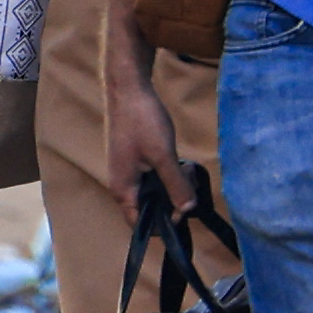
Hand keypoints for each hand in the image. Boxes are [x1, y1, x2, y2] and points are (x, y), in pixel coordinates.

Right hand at [106, 70, 192, 222]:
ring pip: (154, 192)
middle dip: (173, 202)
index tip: (184, 212)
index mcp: (123, 189)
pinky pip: (153, 178)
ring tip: (188, 171)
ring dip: (173, 187)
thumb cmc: (141, 120)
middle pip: (149, 209)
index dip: (162, 225)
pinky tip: (181, 163)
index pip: (139, 225)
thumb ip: (176, 185)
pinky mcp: (134, 160)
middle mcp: (122, 184)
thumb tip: (188, 210)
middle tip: (191, 186)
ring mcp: (127, 171)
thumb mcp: (163, 155)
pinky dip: (168, 175)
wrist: (128, 88)